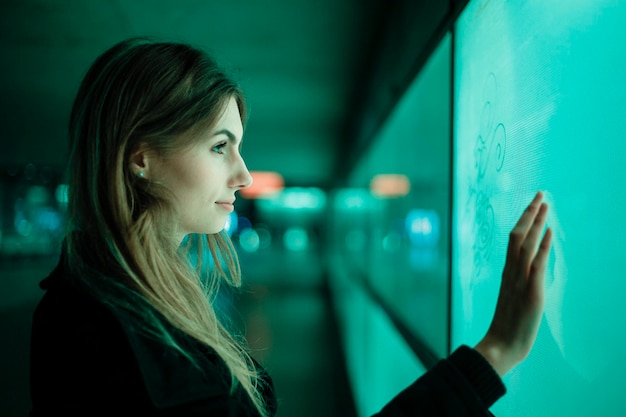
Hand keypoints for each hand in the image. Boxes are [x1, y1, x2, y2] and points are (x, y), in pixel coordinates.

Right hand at [474, 191, 552, 376]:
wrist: (501, 345)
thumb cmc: (508, 325)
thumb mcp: (514, 297)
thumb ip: (518, 281)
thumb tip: (526, 268)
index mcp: (508, 272)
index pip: (514, 239)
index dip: (524, 221)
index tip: (532, 205)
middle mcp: (511, 271)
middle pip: (518, 235)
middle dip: (529, 213)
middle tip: (540, 193)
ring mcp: (520, 280)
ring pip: (526, 244)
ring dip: (536, 222)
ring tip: (545, 204)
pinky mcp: (531, 291)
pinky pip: (536, 264)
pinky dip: (542, 246)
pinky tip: (548, 231)